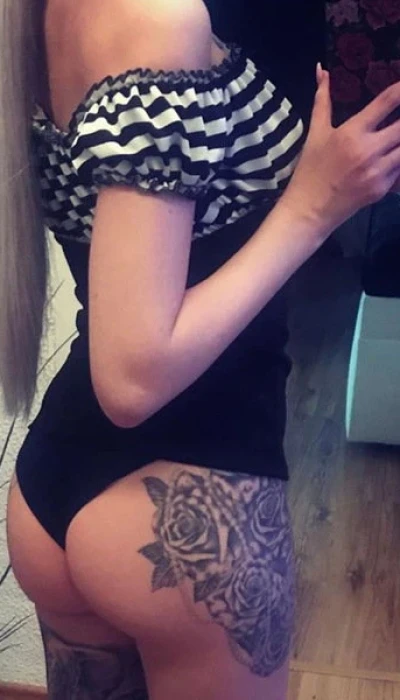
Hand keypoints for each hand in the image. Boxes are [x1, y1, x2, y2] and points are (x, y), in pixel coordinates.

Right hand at [281, 65, 399, 232]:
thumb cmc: (310, 170)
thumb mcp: (315, 133)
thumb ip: (322, 100)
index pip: (387, 102)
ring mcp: (378, 171)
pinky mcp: (382, 189)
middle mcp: (368, 150)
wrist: (309, 210)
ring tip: (394, 138)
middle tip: (399, 120)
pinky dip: (398, 162)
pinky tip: (391, 157)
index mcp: (352, 132)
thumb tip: (322, 69)